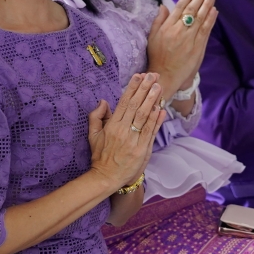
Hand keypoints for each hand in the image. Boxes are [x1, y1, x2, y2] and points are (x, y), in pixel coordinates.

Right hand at [88, 73, 165, 189]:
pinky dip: (157, 119)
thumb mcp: (92, 135)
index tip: (139, 76)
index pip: (124, 102)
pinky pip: (151, 131)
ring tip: (159, 87)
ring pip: (145, 116)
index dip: (132, 88)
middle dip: (145, 89)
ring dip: (152, 100)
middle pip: (136, 106)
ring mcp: (134, 141)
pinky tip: (161, 108)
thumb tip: (103, 101)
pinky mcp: (143, 150)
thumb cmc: (100, 155)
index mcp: (112, 126)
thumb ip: (96, 116)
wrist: (107, 178)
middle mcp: (123, 131)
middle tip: (153, 76)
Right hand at [146, 0, 217, 99]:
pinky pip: (205, 30)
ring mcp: (189, 38)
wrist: (165, 76)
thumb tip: (163, 6)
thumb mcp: (152, 37)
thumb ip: (158, 21)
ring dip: (207, 3)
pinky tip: (214, 9)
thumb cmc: (157, 57)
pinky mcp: (198, 47)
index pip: (180, 6)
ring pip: (200, 17)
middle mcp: (179, 30)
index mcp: (167, 27)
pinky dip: (210, 19)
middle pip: (192, 9)